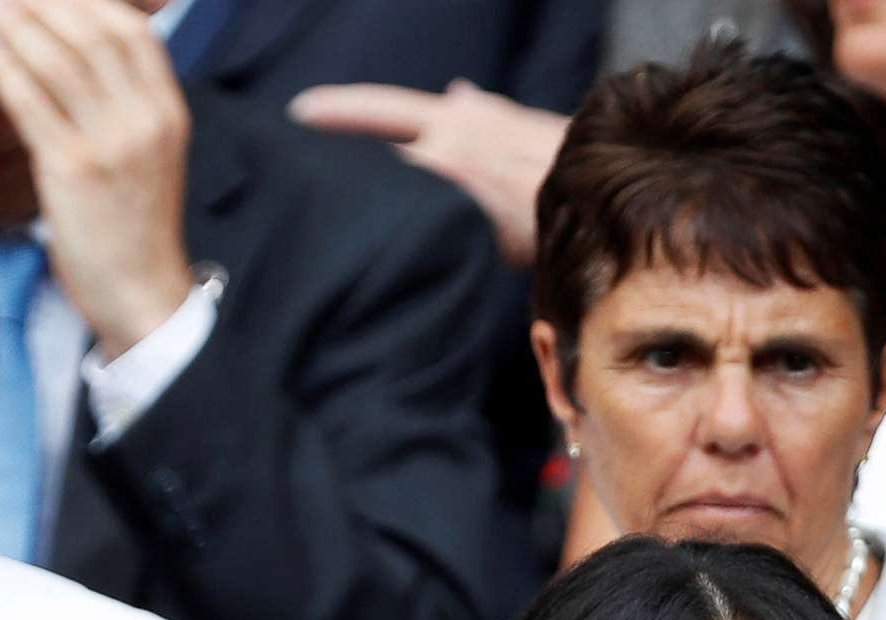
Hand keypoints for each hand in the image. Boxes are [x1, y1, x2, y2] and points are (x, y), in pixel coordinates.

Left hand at [0, 0, 194, 355]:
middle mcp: (146, 119)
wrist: (141, 295)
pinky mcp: (76, 172)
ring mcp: (113, 144)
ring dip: (18, 22)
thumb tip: (76, 56)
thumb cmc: (133, 228)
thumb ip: (123, 105)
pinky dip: (7, 69)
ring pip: (61, 60)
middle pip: (91, 31)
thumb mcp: (146, 155)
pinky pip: (34, 104)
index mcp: (168, 110)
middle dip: (43, 2)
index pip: (130, 29)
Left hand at [288, 80, 566, 266]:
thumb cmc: (560, 160)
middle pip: (372, 152)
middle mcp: (449, 144)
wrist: (601, 187)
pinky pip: (415, 237)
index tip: (301, 112)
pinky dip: (390, 244)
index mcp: (459, 119)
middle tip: (285, 170)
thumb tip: (456, 92)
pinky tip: (362, 261)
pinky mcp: (466, 225)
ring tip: (314, 224)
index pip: (382, 108)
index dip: (338, 109)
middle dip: (330, 159)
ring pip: (389, 194)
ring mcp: (455, 185)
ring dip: (357, 206)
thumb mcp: (515, 123)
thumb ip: (479, 112)